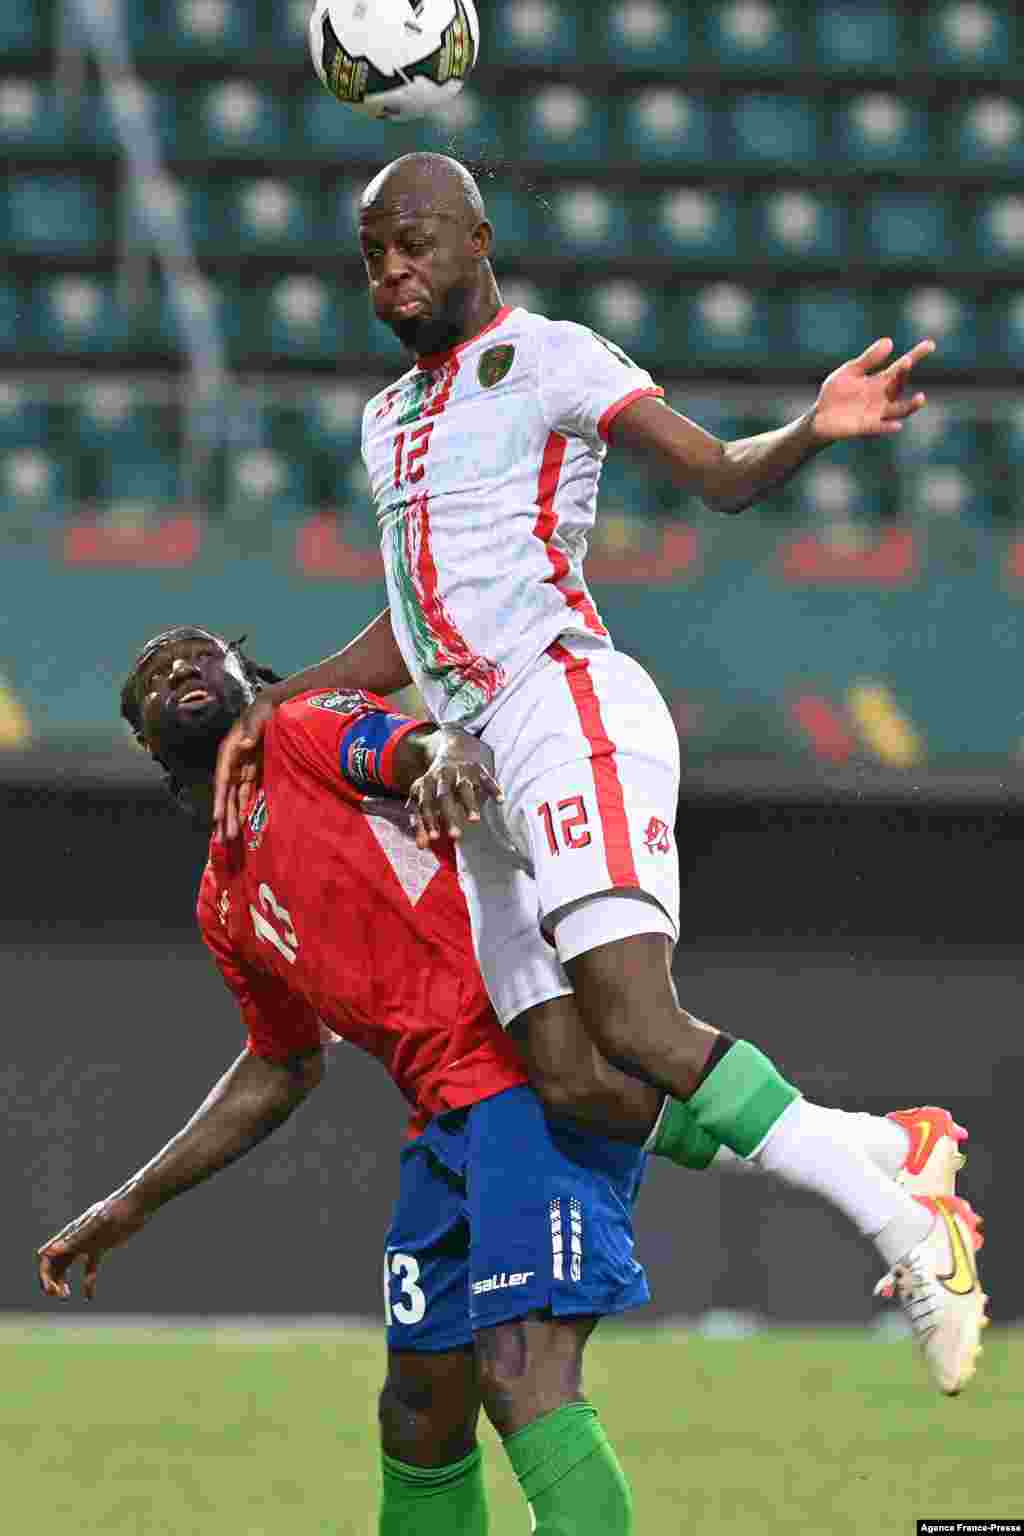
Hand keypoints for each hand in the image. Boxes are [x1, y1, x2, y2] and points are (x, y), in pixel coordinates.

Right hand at [37, 1193, 150, 1301]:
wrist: (137, 1205)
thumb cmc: (117, 1213)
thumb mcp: (96, 1228)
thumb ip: (75, 1240)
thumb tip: (51, 1251)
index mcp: (70, 1234)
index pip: (47, 1256)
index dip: (45, 1274)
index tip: (52, 1289)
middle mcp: (75, 1240)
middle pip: (55, 1263)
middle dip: (51, 1280)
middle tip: (58, 1295)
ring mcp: (88, 1244)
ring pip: (68, 1266)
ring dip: (63, 1282)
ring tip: (66, 1295)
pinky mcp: (101, 1248)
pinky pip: (89, 1268)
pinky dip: (87, 1283)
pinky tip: (89, 1297)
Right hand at [213, 692, 275, 839]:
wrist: (277, 705)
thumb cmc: (266, 708)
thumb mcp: (259, 714)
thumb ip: (252, 728)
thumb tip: (245, 744)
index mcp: (230, 750)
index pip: (223, 779)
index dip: (219, 800)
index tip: (218, 819)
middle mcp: (232, 762)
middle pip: (226, 794)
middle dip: (224, 817)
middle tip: (224, 840)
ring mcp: (242, 768)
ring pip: (235, 797)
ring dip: (232, 817)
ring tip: (230, 839)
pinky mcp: (253, 771)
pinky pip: (246, 793)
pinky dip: (244, 808)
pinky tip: (242, 823)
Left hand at [407, 728, 503, 848]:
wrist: (453, 753)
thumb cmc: (436, 786)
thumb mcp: (425, 800)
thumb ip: (421, 824)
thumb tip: (421, 846)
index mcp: (425, 784)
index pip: (425, 804)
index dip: (429, 821)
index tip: (434, 838)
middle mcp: (441, 775)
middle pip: (444, 797)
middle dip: (449, 816)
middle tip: (455, 836)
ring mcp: (460, 771)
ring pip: (464, 788)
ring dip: (470, 803)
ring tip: (474, 820)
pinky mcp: (477, 769)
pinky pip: (486, 778)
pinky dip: (493, 788)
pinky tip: (500, 801)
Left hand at [811, 337, 934, 442]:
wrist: (819, 417)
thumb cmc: (837, 393)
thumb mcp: (850, 372)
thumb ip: (868, 360)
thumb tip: (889, 341)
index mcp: (880, 381)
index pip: (901, 368)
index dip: (917, 356)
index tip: (930, 344)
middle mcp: (883, 397)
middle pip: (900, 385)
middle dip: (904, 374)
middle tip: (907, 361)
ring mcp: (877, 413)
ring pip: (900, 410)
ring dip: (911, 406)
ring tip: (921, 398)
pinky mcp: (866, 427)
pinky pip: (880, 428)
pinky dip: (889, 427)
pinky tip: (897, 425)